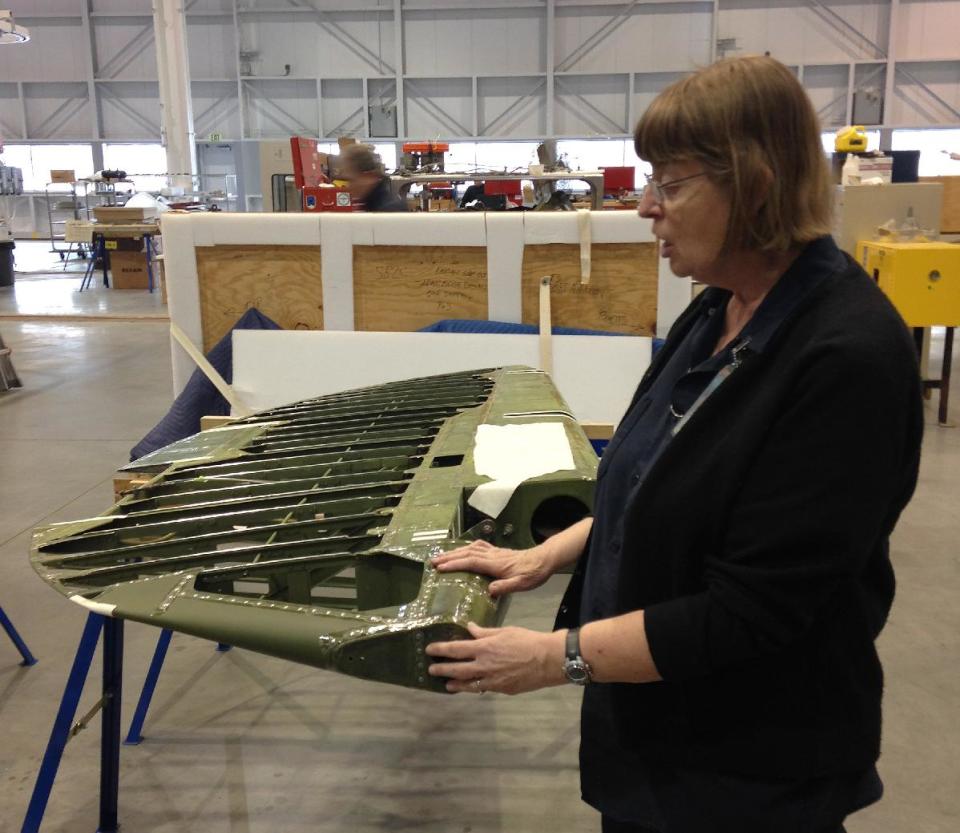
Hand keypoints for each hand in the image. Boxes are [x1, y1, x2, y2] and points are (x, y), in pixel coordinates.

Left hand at [426, 622, 566, 694]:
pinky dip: (473, 688)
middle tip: (431, 669)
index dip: (440, 650)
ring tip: (446, 684)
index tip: (429, 650)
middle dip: (441, 669)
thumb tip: (470, 628)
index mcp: (484, 647)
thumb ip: (485, 632)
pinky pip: (482, 689)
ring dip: (454, 683)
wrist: (547, 660)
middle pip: (456, 669)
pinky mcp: (501, 689)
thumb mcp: (504, 631)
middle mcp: (484, 665)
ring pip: (467, 684)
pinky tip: (469, 686)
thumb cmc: (527, 640)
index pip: (456, 649)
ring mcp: (492, 680)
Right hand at [430, 540, 553, 596]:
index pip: (471, 563)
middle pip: (467, 554)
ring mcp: (495, 552)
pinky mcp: (498, 551)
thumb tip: (489, 591)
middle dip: (449, 557)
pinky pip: (479, 547)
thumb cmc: (533, 573)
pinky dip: (468, 547)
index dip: (455, 565)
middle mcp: (493, 556)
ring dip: (455, 552)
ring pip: (471, 549)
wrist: (544, 559)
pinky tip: (464, 550)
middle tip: (433, 562)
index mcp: (496, 564)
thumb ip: (506, 587)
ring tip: (441, 556)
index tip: (440, 568)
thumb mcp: (522, 584)